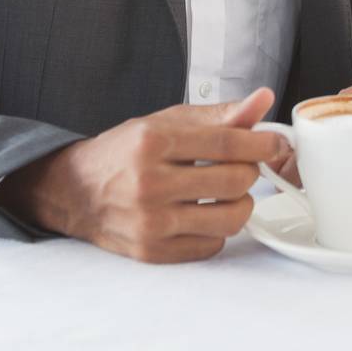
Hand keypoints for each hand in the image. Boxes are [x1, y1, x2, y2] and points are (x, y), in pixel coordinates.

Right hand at [0, 87, 282, 263]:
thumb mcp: (167, 122)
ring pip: (229, 219)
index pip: (226, 143)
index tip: (277, 143)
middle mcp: (149, 183)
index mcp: (153, 142)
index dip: (262, 143)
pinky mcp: (151, 251)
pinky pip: (211, 245)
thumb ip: (219, 114)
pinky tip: (204, 213)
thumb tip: (262, 100)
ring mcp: (149, 221)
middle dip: (251, 172)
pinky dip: (218, 230)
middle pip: (233, 181)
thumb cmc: (125, 152)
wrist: (75, 190)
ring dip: (241, 204)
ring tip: (228, 192)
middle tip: (244, 166)